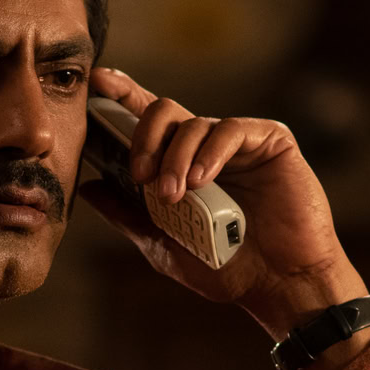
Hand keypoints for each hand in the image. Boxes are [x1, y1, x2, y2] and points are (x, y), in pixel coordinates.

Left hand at [79, 69, 366, 340]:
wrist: (281, 286)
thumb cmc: (229, 270)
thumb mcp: (165, 245)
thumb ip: (128, 214)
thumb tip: (88, 187)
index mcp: (182, 164)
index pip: (148, 121)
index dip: (123, 95)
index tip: (98, 84)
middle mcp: (207, 147)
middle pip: (164, 111)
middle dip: (143, 137)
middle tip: (139, 175)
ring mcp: (239, 143)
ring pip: (193, 123)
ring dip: (174, 158)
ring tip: (173, 196)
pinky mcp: (270, 141)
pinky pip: (231, 130)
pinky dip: (209, 153)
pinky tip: (202, 181)